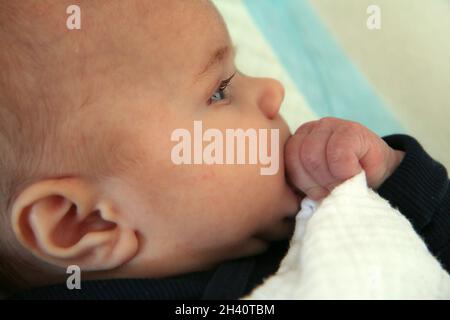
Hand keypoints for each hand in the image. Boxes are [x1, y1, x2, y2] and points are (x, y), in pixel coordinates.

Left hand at [285, 117, 404, 199]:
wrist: (380, 175)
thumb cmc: (342, 184)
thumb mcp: (316, 187)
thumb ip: (299, 186)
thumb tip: (286, 200)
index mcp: (296, 143)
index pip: (287, 162)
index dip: (302, 183)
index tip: (318, 193)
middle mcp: (308, 130)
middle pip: (299, 159)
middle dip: (316, 182)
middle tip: (334, 189)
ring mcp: (328, 126)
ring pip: (313, 157)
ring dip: (330, 178)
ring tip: (344, 182)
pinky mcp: (350, 129)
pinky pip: (337, 154)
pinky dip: (346, 171)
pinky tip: (356, 174)